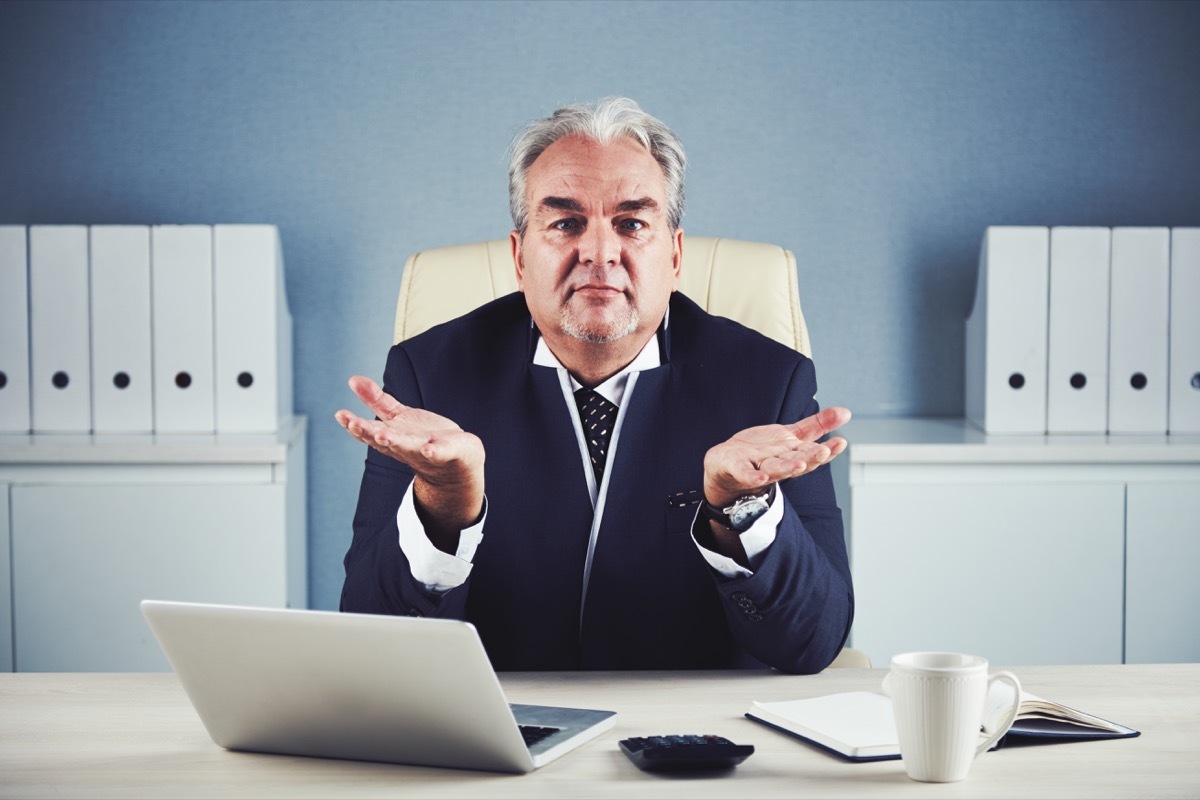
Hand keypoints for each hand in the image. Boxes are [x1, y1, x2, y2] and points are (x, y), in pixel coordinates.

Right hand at [335, 376, 484, 535]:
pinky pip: (439, 453)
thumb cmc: (424, 438)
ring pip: (406, 447)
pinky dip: (433, 452)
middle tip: (354, 425)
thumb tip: (353, 380)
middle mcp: (403, 446)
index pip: (369, 431)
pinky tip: (428, 449)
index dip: (354, 424)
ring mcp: (424, 451)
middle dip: (369, 433)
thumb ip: (376, 401)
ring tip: (383, 435)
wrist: (457, 459)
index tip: (341, 415)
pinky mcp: (446, 452)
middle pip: (383, 440)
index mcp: (390, 437)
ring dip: (394, 442)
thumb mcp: (398, 417)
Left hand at [703, 406, 850, 508]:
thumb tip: (846, 412)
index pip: (813, 453)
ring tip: (800, 463)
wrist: (727, 464)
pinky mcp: (738, 469)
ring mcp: (759, 468)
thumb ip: (817, 425)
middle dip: (811, 458)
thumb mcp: (792, 435)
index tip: (841, 443)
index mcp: (793, 455)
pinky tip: (760, 477)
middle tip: (824, 451)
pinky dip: (753, 476)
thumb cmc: (763, 451)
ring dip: (788, 468)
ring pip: (776, 469)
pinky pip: (746, 474)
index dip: (828, 450)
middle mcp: (779, 464)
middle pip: (798, 462)